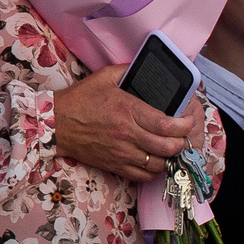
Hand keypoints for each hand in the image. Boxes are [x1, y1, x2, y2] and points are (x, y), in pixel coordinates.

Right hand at [50, 65, 199, 183]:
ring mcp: (122, 153)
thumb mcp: (105, 77)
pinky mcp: (115, 166)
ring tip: (172, 148)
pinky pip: (143, 176)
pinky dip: (155, 171)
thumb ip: (128, 71)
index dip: (185, 126)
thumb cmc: (80, 100)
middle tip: (184, 136)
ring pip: (159, 165)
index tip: (189, 121)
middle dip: (183, 143)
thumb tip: (146, 67)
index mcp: (129, 111)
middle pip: (169, 147)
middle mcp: (128, 135)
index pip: (168, 126)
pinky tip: (156, 161)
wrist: (55, 123)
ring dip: (171, 158)